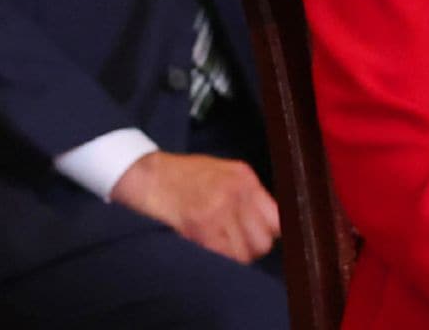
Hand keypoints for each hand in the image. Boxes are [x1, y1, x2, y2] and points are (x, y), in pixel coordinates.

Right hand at [110, 150, 279, 263]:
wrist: (151, 176)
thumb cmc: (186, 175)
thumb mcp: (223, 171)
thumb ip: (248, 192)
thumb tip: (272, 223)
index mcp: (244, 177)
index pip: (277, 219)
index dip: (269, 233)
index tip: (260, 236)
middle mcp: (236, 192)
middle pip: (263, 241)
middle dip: (252, 247)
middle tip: (236, 241)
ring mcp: (220, 210)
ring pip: (246, 254)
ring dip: (235, 255)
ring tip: (220, 243)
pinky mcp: (203, 227)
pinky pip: (226, 257)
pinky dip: (220, 257)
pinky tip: (208, 244)